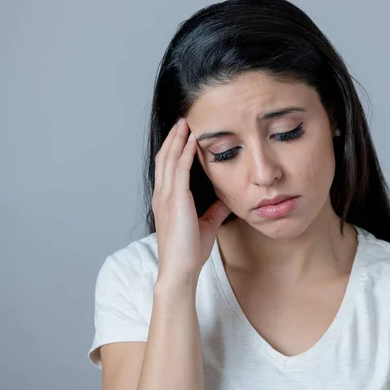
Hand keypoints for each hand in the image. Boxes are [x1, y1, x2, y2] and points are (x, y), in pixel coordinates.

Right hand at [151, 117, 230, 286]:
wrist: (180, 270)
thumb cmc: (190, 251)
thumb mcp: (206, 224)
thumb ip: (214, 210)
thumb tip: (226, 199)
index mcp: (167, 200)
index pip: (168, 167)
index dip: (175, 149)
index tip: (185, 134)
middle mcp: (162, 195)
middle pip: (166, 157)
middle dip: (175, 137)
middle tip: (184, 120)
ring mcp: (166, 197)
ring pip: (170, 159)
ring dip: (179, 139)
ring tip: (187, 123)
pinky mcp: (175, 200)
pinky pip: (180, 170)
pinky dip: (185, 153)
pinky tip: (193, 141)